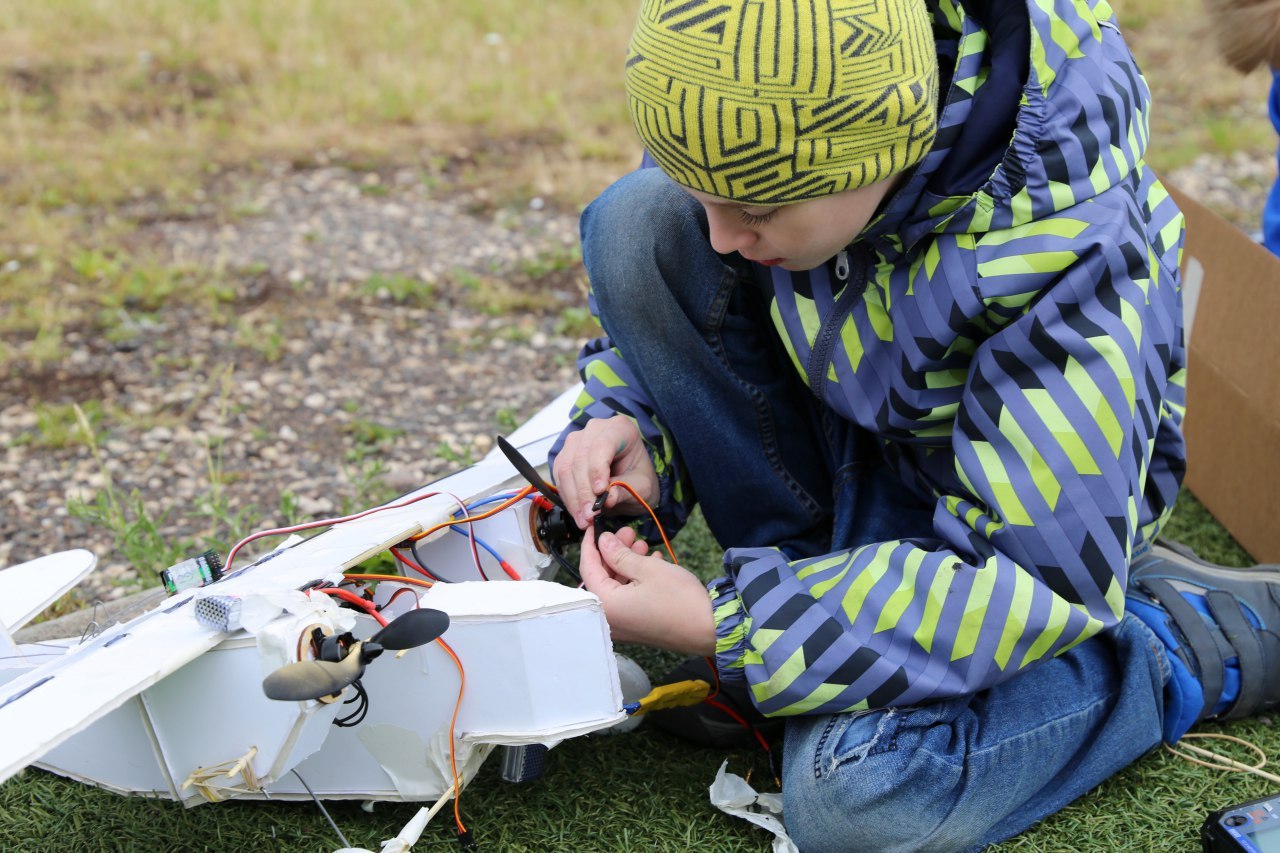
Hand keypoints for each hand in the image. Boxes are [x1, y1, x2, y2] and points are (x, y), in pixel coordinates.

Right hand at [553, 416, 659, 528]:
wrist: (632, 479)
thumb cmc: (639, 478)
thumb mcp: (642, 486)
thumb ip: (626, 490)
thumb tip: (607, 499)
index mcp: (620, 428)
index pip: (602, 445)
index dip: (597, 469)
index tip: (600, 492)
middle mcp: (595, 430)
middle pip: (580, 457)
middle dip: (583, 490)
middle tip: (590, 515)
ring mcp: (577, 441)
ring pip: (565, 468)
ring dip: (573, 497)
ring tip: (584, 519)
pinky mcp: (565, 456)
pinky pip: (559, 477)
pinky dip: (567, 497)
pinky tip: (577, 512)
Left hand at [579, 526, 715, 655]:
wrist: (710, 630)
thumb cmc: (680, 600)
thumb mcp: (648, 569)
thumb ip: (620, 554)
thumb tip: (603, 541)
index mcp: (606, 605)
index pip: (588, 568)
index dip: (591, 544)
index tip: (595, 527)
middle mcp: (609, 618)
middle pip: (602, 577)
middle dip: (614, 552)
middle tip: (627, 532)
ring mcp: (623, 624)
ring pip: (616, 586)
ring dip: (626, 563)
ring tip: (643, 544)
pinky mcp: (637, 625)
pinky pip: (627, 597)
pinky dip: (635, 579)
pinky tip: (651, 562)